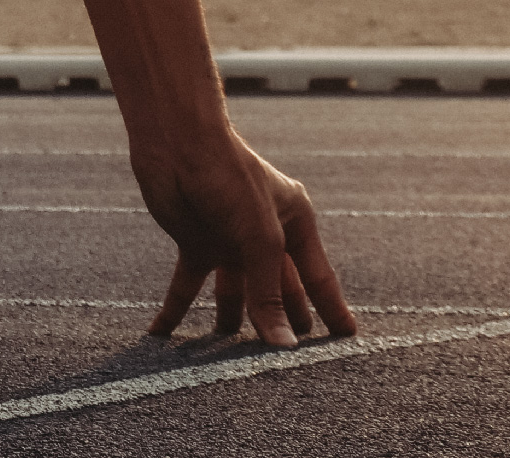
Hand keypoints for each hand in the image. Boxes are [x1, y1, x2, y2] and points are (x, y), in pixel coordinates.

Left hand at [137, 128, 357, 345]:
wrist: (177, 144)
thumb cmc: (230, 177)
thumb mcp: (258, 238)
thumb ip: (268, 294)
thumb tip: (282, 345)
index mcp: (295, 224)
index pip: (318, 278)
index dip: (331, 310)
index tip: (347, 342)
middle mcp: (265, 236)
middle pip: (278, 292)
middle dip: (282, 325)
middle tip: (287, 366)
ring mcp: (230, 242)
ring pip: (234, 296)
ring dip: (230, 326)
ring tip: (229, 365)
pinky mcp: (195, 244)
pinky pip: (187, 286)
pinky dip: (176, 310)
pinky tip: (162, 334)